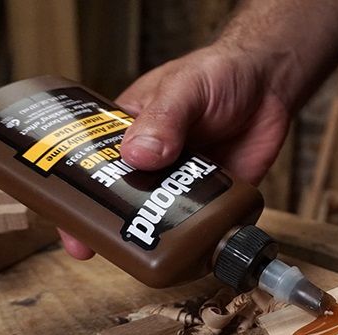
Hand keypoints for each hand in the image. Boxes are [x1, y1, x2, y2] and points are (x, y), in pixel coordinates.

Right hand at [59, 44, 290, 258]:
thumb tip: (139, 155)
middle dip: (109, 226)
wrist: (270, 83)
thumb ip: (163, 119)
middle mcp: (154, 162)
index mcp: (131, 132)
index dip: (75, 195)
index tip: (67, 221)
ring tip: (144, 257)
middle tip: (94, 249)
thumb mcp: (183, 89)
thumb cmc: (218, 74)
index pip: (93, 166)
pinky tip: (193, 255)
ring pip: (162, 217)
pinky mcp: (219, 195)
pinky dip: (199, 239)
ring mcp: (185, 181)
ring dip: (154, 236)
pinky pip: (206, 223)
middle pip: (124, 200)